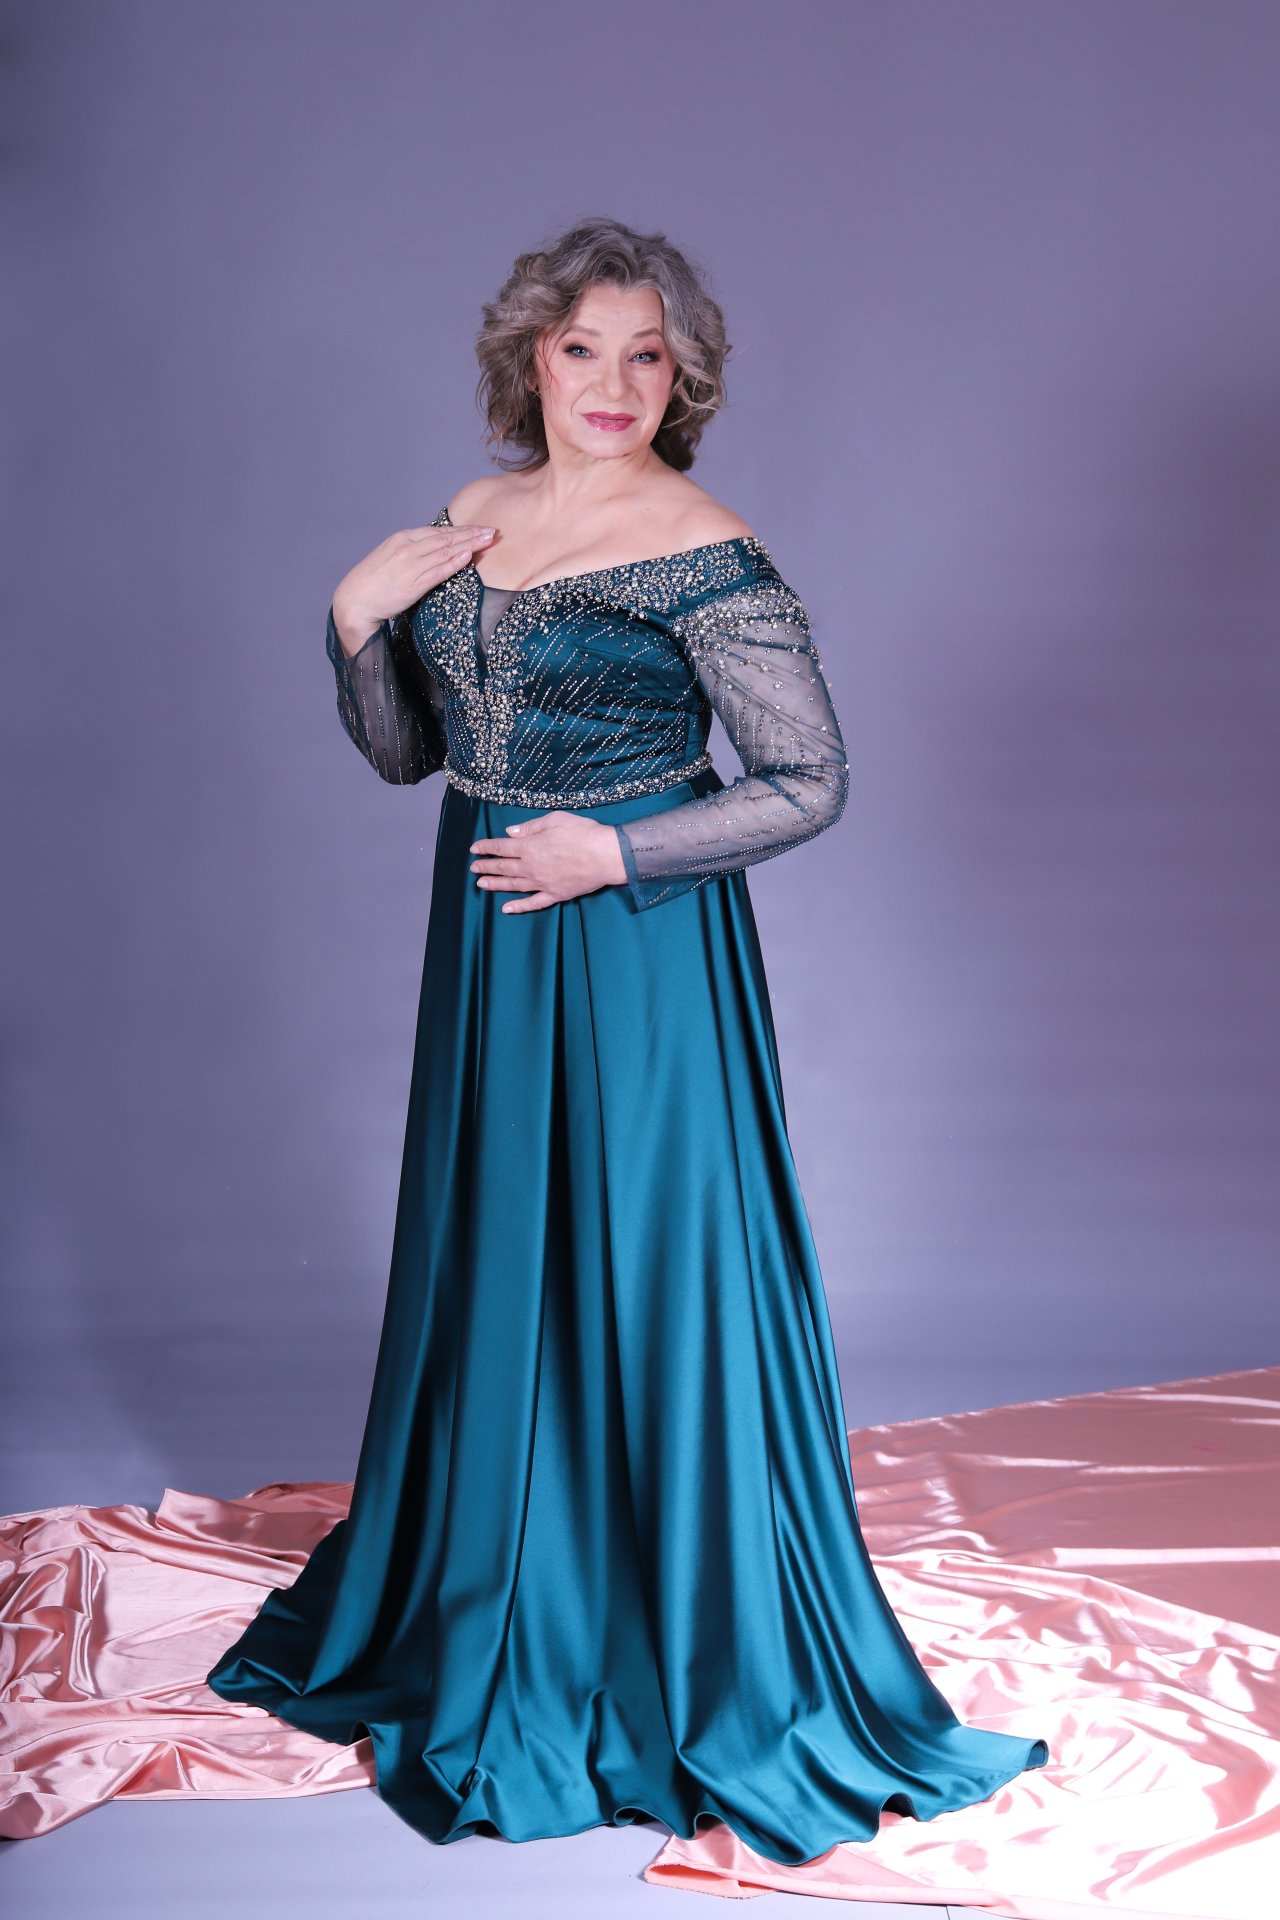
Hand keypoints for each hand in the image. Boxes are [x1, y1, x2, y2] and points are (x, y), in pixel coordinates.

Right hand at [331, 520, 496, 656]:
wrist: (354, 601)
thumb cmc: (373, 583)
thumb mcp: (392, 558)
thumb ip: (414, 552)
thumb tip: (437, 550)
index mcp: (402, 539)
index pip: (438, 531)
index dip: (461, 529)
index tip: (480, 527)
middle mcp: (407, 548)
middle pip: (445, 538)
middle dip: (471, 534)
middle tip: (492, 531)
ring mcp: (410, 566)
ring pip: (445, 551)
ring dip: (468, 544)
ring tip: (488, 540)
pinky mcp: (412, 584)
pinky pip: (437, 571)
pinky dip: (454, 563)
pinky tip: (468, 557)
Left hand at [469, 812, 627, 912]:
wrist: (606, 855)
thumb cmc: (583, 833)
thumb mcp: (554, 820)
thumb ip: (530, 827)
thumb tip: (510, 833)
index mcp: (530, 847)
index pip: (501, 847)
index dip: (486, 847)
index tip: (474, 849)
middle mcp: (531, 867)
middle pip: (503, 867)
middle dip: (486, 867)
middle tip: (474, 868)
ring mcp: (542, 883)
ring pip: (513, 885)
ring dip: (495, 885)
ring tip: (480, 885)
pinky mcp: (555, 895)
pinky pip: (533, 903)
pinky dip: (518, 906)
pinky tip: (506, 908)